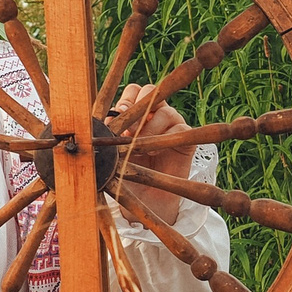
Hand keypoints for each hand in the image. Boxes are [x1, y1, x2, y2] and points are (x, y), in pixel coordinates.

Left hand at [112, 85, 189, 222]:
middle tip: (129, 127)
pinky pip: (180, 129)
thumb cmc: (126, 174)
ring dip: (149, 127)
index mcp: (136, 113)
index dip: (127, 98)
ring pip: (165, 111)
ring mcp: (172, 126)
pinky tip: (154, 152)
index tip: (116, 114)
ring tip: (139, 145)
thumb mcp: (114, 151)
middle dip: (139, 106)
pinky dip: (166, 137)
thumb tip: (105, 119)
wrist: (145, 201)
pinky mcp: (186, 140)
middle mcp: (155, 115)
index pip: (134, 91)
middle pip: (152, 91)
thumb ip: (112, 132)